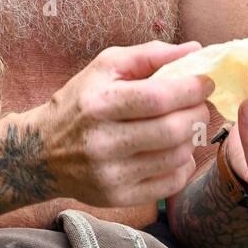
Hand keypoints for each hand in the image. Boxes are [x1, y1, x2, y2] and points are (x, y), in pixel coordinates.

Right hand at [39, 39, 213, 207]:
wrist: (41, 153)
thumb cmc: (80, 102)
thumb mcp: (105, 67)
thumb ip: (149, 55)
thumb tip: (195, 49)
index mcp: (100, 104)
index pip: (158, 98)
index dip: (191, 89)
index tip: (206, 81)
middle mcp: (103, 142)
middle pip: (172, 130)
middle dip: (197, 113)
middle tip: (199, 104)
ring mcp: (111, 174)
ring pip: (176, 157)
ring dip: (192, 138)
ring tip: (185, 125)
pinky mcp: (118, 198)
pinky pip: (171, 184)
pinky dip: (183, 165)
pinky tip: (175, 150)